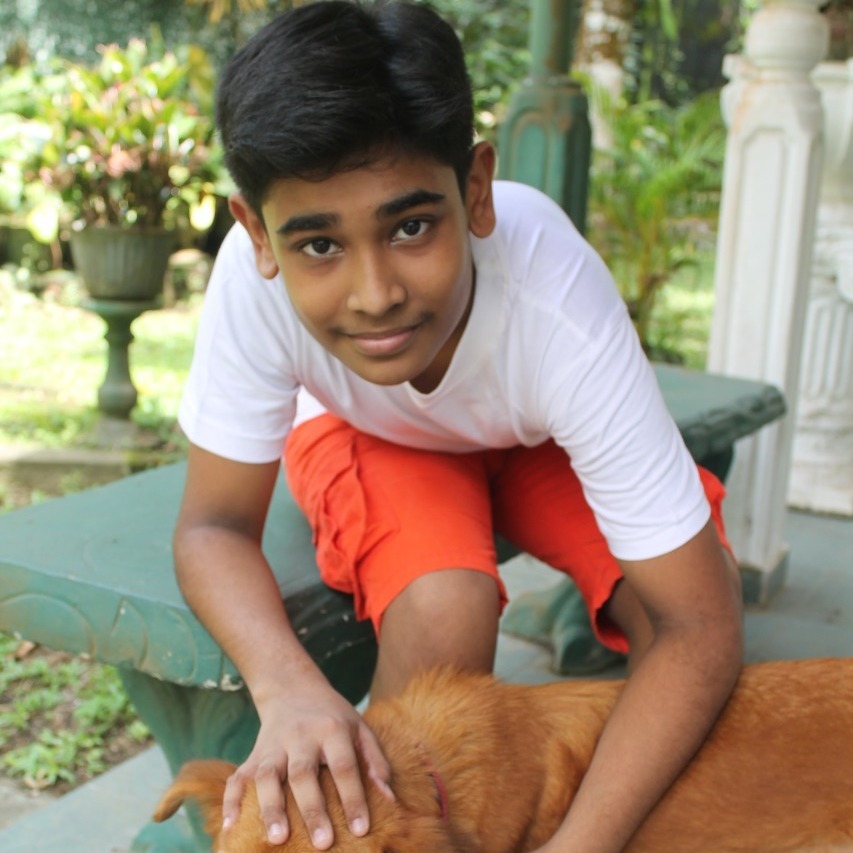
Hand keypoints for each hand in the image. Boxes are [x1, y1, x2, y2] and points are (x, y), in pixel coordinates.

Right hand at [222, 682, 393, 849]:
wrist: (293, 689)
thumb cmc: (333, 717)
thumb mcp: (360, 728)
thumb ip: (375, 761)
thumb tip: (389, 799)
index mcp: (332, 729)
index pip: (344, 766)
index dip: (354, 797)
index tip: (361, 829)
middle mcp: (300, 736)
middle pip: (303, 773)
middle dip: (312, 809)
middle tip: (322, 843)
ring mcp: (273, 745)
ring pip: (267, 776)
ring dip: (271, 808)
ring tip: (277, 839)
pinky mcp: (253, 754)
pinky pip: (237, 777)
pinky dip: (232, 801)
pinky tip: (231, 827)